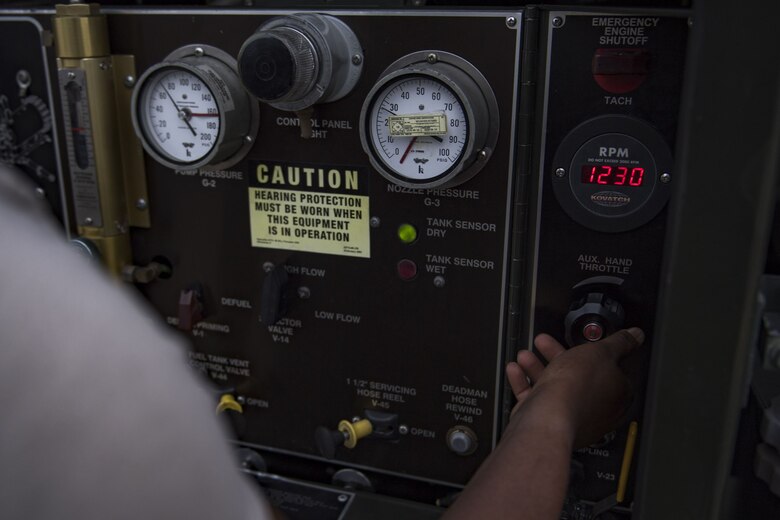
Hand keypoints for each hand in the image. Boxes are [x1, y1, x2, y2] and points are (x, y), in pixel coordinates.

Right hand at [506, 328, 643, 447]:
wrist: (547, 417)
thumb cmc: (577, 388)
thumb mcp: (601, 352)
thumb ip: (619, 343)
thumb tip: (636, 336)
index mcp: (617, 393)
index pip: (611, 369)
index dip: (593, 352)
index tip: (581, 342)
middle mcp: (596, 408)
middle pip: (578, 376)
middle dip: (558, 355)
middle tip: (546, 343)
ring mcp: (571, 416)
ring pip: (555, 387)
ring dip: (538, 367)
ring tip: (526, 355)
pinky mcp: (549, 421)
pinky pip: (536, 398)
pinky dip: (524, 383)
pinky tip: (516, 370)